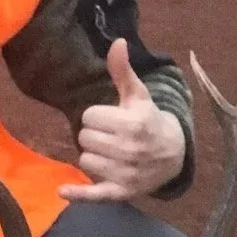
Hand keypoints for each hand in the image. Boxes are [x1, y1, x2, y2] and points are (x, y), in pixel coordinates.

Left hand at [58, 38, 186, 202]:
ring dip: (93, 156)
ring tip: (111, 154)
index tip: (113, 120)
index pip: (89, 117)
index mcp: (132, 124)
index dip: (98, 116)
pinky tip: (62, 191)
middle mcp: (129, 150)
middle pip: (84, 138)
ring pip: (84, 161)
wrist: (174, 155)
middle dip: (95, 135)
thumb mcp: (138, 95)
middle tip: (112, 137)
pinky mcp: (120, 192)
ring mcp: (125, 174)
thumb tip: (117, 42)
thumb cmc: (149, 121)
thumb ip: (123, 71)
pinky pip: (94, 194)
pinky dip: (78, 194)